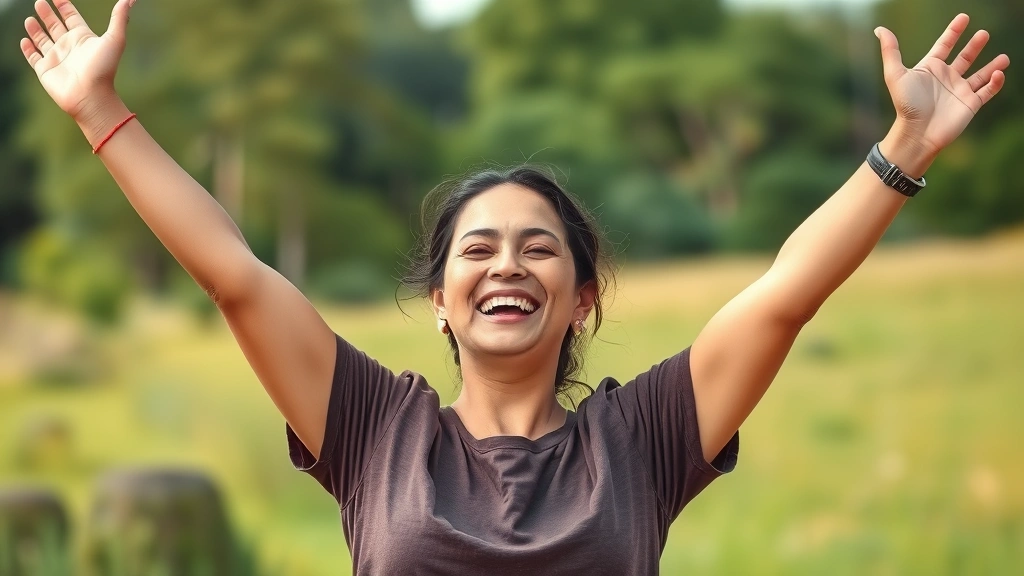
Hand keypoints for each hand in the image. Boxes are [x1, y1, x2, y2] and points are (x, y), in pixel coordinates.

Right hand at [19, 0, 135, 120]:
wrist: (90, 95)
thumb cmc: (103, 68)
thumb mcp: (115, 39)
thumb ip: (120, 17)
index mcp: (83, 38)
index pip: (72, 17)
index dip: (64, 6)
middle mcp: (69, 46)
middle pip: (55, 26)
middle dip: (47, 14)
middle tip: (40, 1)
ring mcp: (56, 58)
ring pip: (42, 40)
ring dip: (36, 29)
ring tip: (30, 19)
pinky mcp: (44, 69)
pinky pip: (33, 57)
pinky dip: (28, 49)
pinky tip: (24, 40)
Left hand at [876, 14, 1009, 160]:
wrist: (917, 132)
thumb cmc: (905, 104)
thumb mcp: (896, 75)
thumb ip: (891, 51)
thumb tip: (880, 29)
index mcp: (930, 69)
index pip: (944, 45)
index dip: (953, 32)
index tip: (964, 17)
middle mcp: (946, 78)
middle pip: (964, 57)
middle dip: (974, 45)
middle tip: (983, 33)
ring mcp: (959, 91)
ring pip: (980, 74)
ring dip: (992, 65)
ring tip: (1004, 57)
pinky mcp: (970, 104)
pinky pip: (987, 91)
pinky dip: (995, 82)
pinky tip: (998, 73)